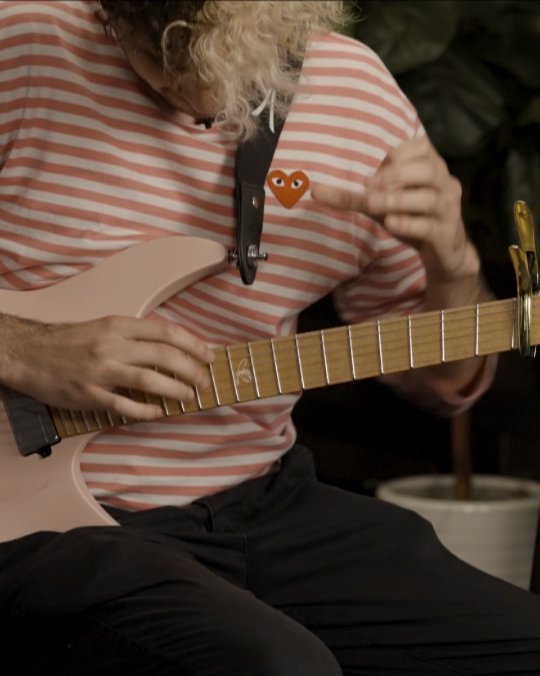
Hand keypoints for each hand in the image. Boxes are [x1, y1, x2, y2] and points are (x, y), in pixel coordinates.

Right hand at [0, 314, 213, 419]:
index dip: (193, 344)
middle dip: (191, 369)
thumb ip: (135, 336)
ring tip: (189, 396)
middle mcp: (112, 345)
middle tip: (204, 380)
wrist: (29, 353)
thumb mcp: (104, 327)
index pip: (166, 332)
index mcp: (118, 326)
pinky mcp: (89, 395)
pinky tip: (158, 412)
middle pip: (164, 356)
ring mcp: (101, 371)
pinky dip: (145, 410)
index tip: (208, 355)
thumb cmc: (69, 341)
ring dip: (175, 389)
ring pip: (149, 380)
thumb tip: (171, 348)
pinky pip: (125, 405)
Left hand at [311, 137, 484, 306]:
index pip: (419, 148)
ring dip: (398, 200)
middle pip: (426, 170)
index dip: (395, 157)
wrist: (445, 255)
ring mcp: (449, 209)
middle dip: (396, 174)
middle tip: (368, 186)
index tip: (371, 171)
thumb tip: (316, 190)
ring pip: (428, 198)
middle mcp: (445, 183)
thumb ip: (356, 196)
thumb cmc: (412, 221)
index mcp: (432, 166)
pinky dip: (409, 224)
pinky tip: (391, 224)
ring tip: (373, 204)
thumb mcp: (383, 206)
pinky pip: (430, 226)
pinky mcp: (447, 234)